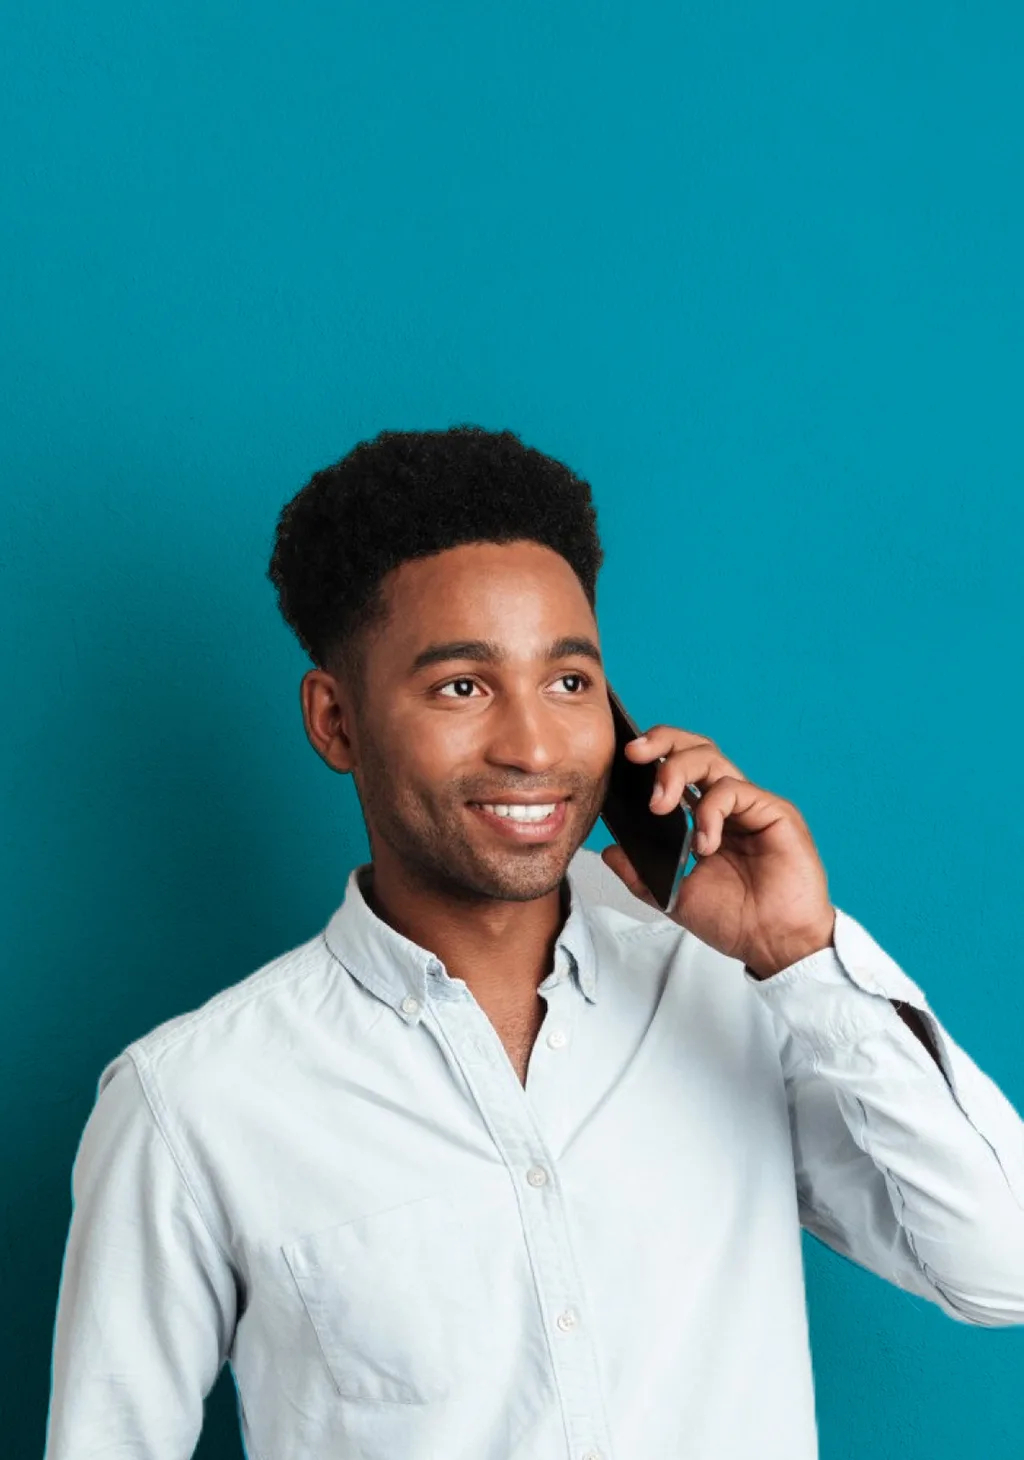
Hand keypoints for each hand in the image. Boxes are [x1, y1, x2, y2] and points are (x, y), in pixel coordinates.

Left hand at [600, 725, 835, 978]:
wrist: (773, 945)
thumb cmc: (736, 921)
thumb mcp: (674, 896)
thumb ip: (641, 874)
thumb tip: (608, 851)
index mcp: (705, 817)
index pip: (679, 766)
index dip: (653, 754)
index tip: (622, 759)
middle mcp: (728, 804)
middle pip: (695, 748)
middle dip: (661, 742)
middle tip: (634, 755)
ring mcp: (750, 805)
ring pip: (711, 758)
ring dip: (676, 772)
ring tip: (659, 806)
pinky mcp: (774, 812)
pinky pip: (733, 790)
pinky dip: (709, 812)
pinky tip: (704, 844)